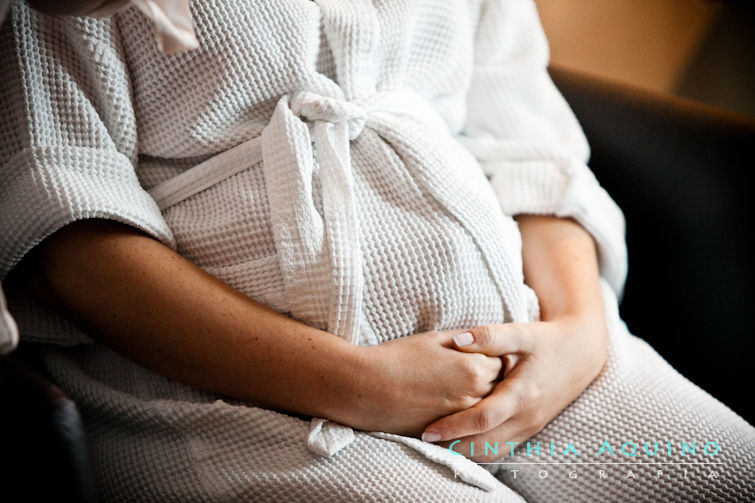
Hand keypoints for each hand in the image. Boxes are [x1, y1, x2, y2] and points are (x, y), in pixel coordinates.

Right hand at [346, 330, 503, 436]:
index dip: (497, 359)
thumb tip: (483, 343)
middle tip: (489, 377)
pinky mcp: (447, 436)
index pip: (503, 364)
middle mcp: (474, 396)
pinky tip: (461, 414)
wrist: (366, 388)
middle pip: (500, 390)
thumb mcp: (434, 339)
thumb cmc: (397, 358)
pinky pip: (470, 430)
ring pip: (488, 413)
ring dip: (486, 404)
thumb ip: (466, 340)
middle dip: (497, 383)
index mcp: (474, 368)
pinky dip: (471, 423)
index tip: (491, 357)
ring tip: (473, 394)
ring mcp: (461, 420)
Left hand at [420, 314, 607, 461]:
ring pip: (492, 452)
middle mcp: (526, 416)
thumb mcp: (521, 333)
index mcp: (522, 393)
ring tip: (435, 446)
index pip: (483, 419)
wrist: (581, 354)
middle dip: (452, 447)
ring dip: (463, 454)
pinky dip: (479, 453)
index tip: (427, 431)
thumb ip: (489, 336)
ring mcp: (529, 427)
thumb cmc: (546, 341)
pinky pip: (501, 450)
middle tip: (422, 442)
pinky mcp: (529, 430)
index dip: (454, 427)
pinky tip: (458, 445)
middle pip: (484, 444)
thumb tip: (457, 340)